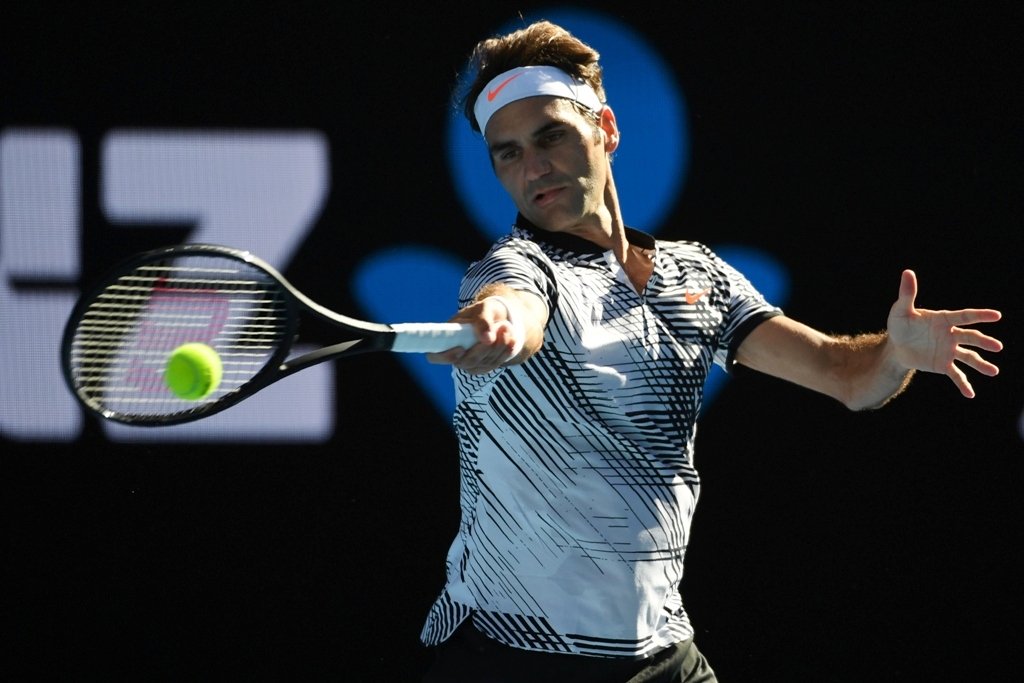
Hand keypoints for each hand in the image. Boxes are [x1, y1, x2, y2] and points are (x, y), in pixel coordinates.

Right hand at [426, 298, 521, 374]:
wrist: (500, 318)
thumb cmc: (486, 311)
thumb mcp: (485, 308)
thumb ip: (483, 320)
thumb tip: (486, 339)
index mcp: (447, 338)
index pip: (434, 356)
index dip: (444, 356)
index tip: (461, 348)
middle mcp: (456, 354)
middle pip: (465, 363)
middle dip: (483, 349)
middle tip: (499, 329)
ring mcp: (471, 363)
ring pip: (483, 364)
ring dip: (499, 347)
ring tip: (506, 328)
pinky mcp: (485, 366)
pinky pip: (495, 364)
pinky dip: (505, 352)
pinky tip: (511, 340)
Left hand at [887, 270, 1002, 397]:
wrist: (895, 346)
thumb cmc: (900, 324)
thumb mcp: (901, 310)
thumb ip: (907, 294)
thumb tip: (907, 272)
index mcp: (944, 320)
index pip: (964, 316)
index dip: (980, 315)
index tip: (997, 315)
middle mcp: (951, 335)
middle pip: (971, 337)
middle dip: (984, 342)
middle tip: (998, 347)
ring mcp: (949, 351)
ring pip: (969, 357)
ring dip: (981, 364)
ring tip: (994, 371)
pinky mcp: (943, 365)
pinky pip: (956, 375)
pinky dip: (963, 384)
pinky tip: (970, 394)